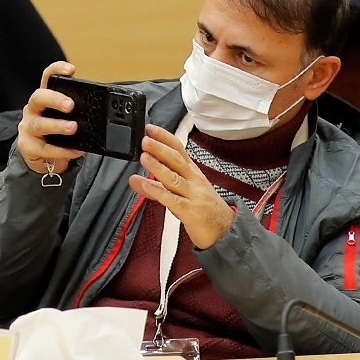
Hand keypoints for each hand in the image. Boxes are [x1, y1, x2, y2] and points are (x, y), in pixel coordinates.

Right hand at [18, 61, 84, 176]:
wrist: (45, 161)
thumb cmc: (58, 135)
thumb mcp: (67, 119)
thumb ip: (78, 111)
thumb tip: (102, 108)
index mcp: (45, 99)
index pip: (48, 78)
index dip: (57, 70)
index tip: (71, 70)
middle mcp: (32, 110)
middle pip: (38, 97)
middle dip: (54, 99)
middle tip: (71, 105)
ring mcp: (27, 128)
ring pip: (39, 124)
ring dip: (58, 126)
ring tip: (73, 127)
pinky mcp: (28, 146)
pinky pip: (44, 148)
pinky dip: (61, 150)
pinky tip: (75, 151)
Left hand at [129, 124, 234, 248]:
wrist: (225, 231)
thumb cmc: (203, 209)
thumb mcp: (179, 194)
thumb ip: (155, 186)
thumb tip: (134, 179)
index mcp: (192, 172)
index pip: (179, 149)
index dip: (164, 137)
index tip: (150, 128)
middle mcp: (193, 180)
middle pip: (177, 160)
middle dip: (160, 148)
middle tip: (145, 140)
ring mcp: (193, 195)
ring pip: (174, 178)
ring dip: (158, 166)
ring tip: (144, 157)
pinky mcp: (191, 212)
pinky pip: (173, 200)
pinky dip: (159, 192)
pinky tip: (147, 185)